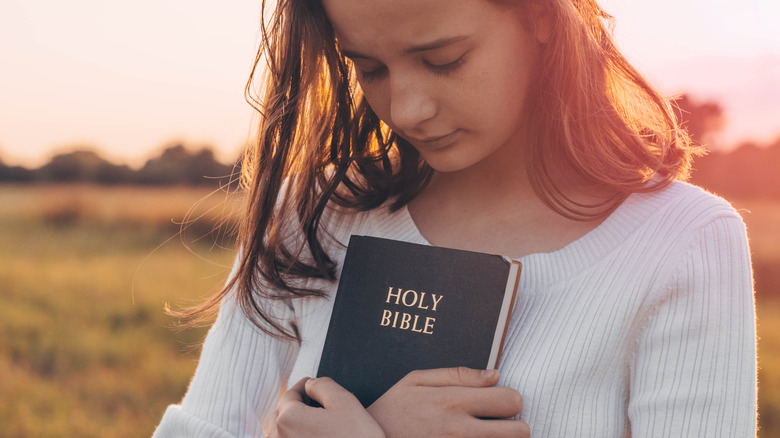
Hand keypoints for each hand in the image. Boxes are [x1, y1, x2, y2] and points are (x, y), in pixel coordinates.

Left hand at [266, 377, 385, 437]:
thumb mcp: (344, 401)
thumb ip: (323, 385)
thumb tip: (310, 384)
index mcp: (289, 418)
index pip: (289, 395)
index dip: (302, 386)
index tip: (310, 383)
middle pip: (281, 415)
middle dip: (295, 405)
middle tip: (312, 401)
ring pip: (281, 433)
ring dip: (293, 424)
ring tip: (313, 421)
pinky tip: (315, 437)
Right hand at [367, 367, 528, 437]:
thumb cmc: (392, 410)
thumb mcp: (416, 380)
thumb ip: (458, 375)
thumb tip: (495, 375)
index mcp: (454, 402)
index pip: (511, 399)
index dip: (510, 399)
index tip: (498, 403)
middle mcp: (461, 431)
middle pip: (520, 431)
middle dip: (515, 426)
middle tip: (499, 424)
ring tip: (484, 435)